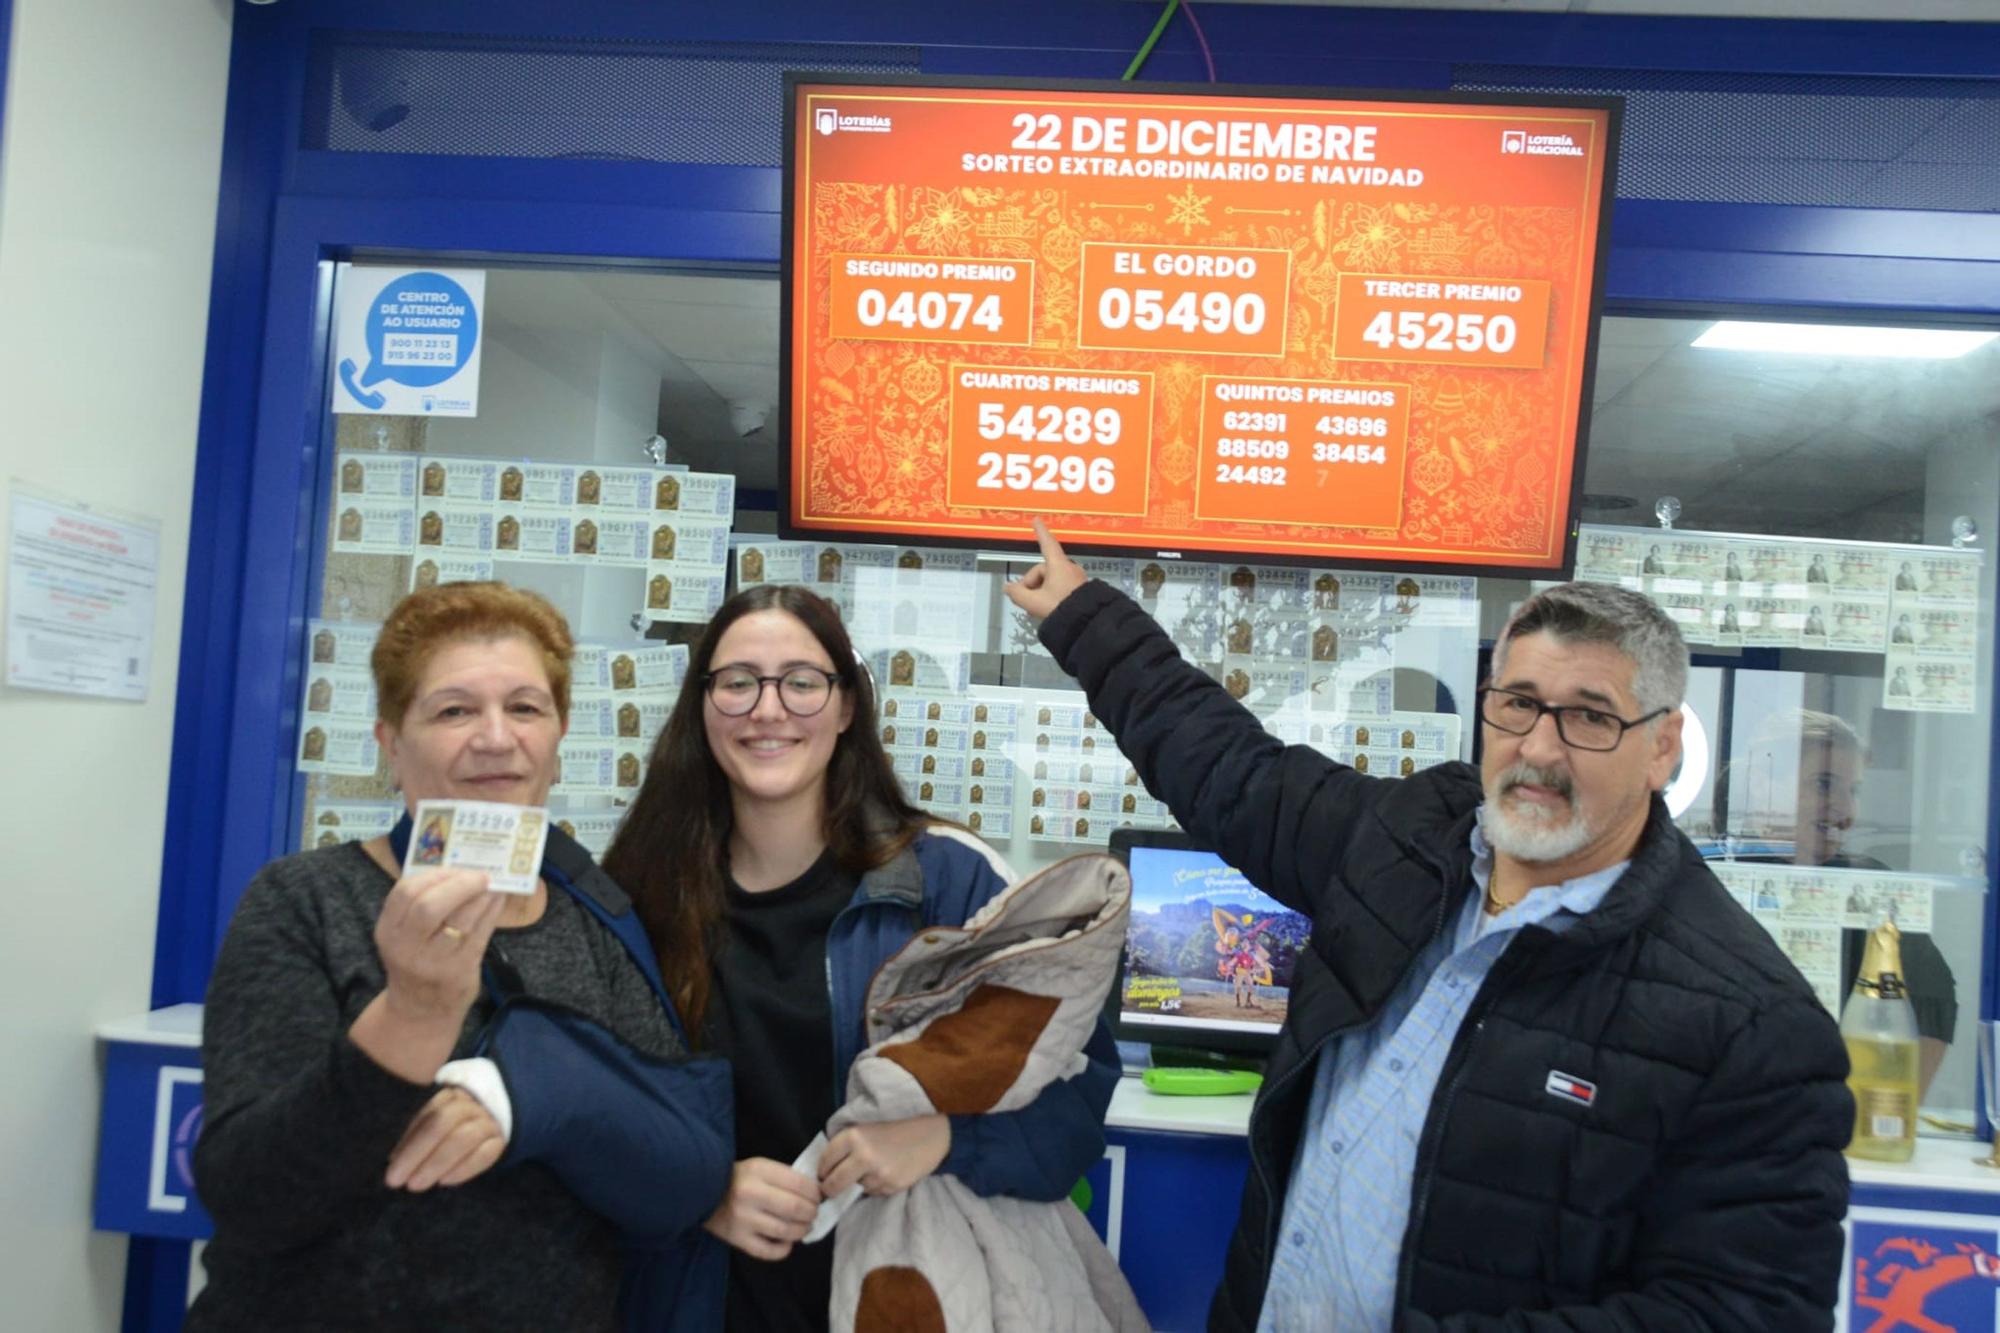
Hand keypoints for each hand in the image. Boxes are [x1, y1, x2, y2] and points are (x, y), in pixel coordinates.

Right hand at [349, 867, 500, 1082]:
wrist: (420, 1012)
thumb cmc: (416, 962)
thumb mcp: (404, 937)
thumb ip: (420, 906)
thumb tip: (459, 868)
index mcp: (388, 931)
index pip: (405, 892)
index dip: (433, 875)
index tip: (454, 868)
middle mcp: (406, 947)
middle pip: (429, 905)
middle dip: (459, 883)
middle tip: (479, 876)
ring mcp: (433, 961)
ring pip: (460, 918)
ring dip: (481, 896)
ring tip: (491, 885)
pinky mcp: (460, 971)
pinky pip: (480, 933)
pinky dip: (492, 911)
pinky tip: (497, 900)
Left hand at [385, 1087, 505, 1190]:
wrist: (493, 1120)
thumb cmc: (454, 1127)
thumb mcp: (434, 1124)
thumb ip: (415, 1138)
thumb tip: (393, 1160)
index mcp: (449, 1098)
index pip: (427, 1117)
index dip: (408, 1145)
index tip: (391, 1171)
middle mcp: (470, 1106)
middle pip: (443, 1124)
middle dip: (418, 1154)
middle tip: (401, 1181)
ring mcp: (487, 1122)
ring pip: (465, 1138)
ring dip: (437, 1163)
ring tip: (417, 1185)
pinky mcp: (500, 1141)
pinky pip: (486, 1154)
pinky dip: (465, 1169)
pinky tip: (445, 1181)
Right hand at [702, 1158, 819, 1261]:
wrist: (702, 1192)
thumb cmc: (738, 1178)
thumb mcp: (760, 1167)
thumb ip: (785, 1177)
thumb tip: (814, 1194)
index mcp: (758, 1171)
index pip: (799, 1183)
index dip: (815, 1193)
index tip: (818, 1197)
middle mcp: (750, 1194)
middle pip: (795, 1208)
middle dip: (812, 1212)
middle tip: (813, 1213)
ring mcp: (743, 1219)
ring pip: (785, 1230)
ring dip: (802, 1230)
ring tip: (805, 1227)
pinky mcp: (737, 1239)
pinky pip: (768, 1251)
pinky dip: (784, 1249)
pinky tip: (787, 1242)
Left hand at [818, 1114, 950, 1198]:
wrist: (930, 1136)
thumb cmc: (894, 1130)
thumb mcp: (865, 1129)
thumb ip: (844, 1146)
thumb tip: (823, 1170)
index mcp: (853, 1136)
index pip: (824, 1161)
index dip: (821, 1170)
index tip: (823, 1174)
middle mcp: (863, 1155)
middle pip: (832, 1184)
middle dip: (829, 1188)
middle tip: (830, 1188)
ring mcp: (877, 1173)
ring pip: (854, 1189)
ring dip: (857, 1184)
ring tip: (871, 1169)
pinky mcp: (890, 1186)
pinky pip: (872, 1192)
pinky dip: (874, 1185)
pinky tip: (885, 1172)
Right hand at [1004, 518, 1088, 622]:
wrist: (1088, 623)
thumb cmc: (1061, 607)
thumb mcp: (1034, 602)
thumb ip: (1018, 594)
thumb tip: (1008, 588)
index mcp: (1058, 565)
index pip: (1046, 543)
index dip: (1040, 532)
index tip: (1036, 520)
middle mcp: (1068, 568)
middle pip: (1043, 569)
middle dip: (1031, 584)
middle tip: (1027, 601)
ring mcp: (1075, 579)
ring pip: (1050, 581)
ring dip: (1040, 591)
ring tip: (1038, 608)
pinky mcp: (1080, 590)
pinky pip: (1060, 588)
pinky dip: (1051, 595)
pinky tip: (1049, 609)